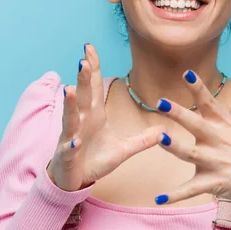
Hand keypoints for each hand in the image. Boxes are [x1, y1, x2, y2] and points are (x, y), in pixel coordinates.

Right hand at [47, 43, 164, 191]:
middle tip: (83, 60)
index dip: (92, 68)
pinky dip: (72, 144)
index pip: (93, 87)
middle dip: (83, 79)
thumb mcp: (123, 150)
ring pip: (70, 118)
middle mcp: (81, 122)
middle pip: (82, 96)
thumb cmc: (94, 159)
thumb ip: (142, 140)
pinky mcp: (67, 154)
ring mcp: (72, 137)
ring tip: (70, 90)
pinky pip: (70, 147)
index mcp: (94, 115)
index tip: (90, 48)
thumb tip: (163, 130)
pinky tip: (75, 140)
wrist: (75, 181)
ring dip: (70, 105)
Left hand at [154, 70, 230, 204]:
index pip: (209, 102)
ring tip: (159, 138)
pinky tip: (158, 198)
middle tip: (161, 102)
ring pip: (191, 154)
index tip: (186, 73)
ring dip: (174, 146)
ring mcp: (216, 162)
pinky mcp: (214, 182)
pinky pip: (191, 190)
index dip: (197, 88)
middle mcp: (218, 141)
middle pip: (196, 124)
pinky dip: (175, 196)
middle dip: (179, 113)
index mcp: (224, 126)